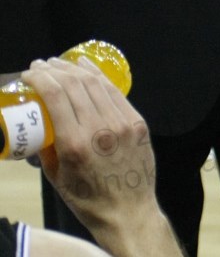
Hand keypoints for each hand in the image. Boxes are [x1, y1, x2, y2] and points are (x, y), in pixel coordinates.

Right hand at [25, 58, 170, 247]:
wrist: (127, 209)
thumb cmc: (86, 198)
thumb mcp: (55, 176)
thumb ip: (45, 147)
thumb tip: (37, 122)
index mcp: (75, 143)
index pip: (56, 96)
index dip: (41, 79)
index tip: (29, 74)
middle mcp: (100, 128)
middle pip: (75, 85)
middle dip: (54, 70)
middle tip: (40, 65)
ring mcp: (123, 123)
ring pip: (96, 84)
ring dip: (75, 69)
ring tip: (59, 63)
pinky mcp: (138, 122)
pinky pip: (116, 93)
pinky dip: (99, 77)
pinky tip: (87, 67)